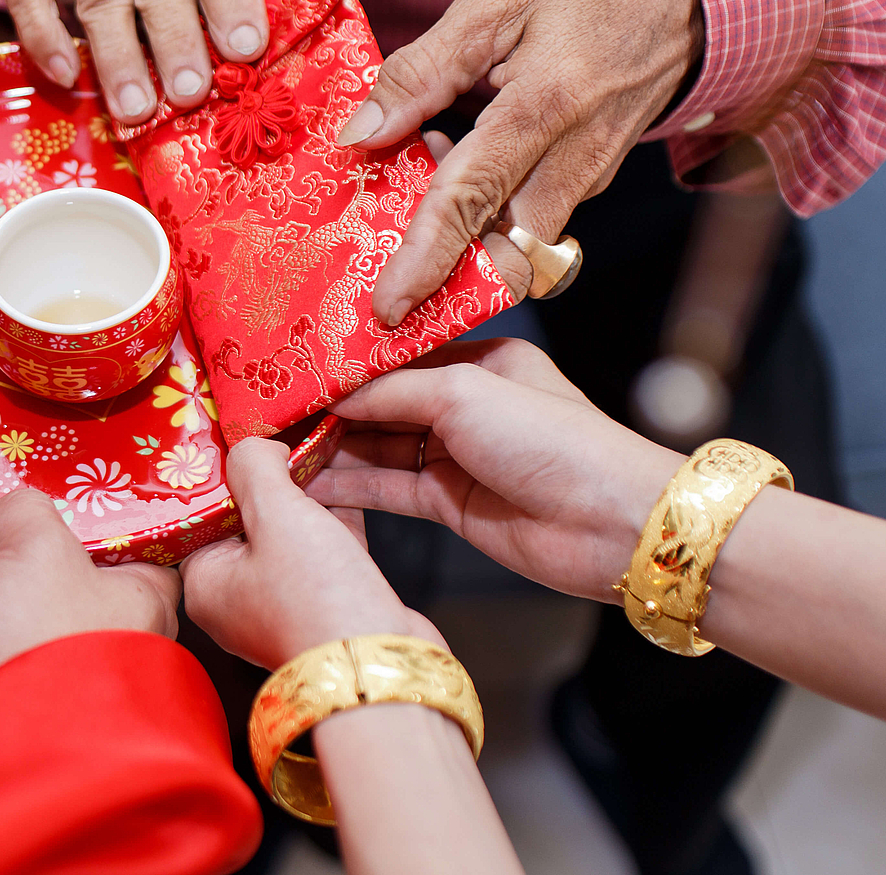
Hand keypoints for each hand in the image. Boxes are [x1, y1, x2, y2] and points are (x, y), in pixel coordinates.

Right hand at [0, 490, 179, 723]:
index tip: (59, 482)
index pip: (128, 545)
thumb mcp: (43, 550)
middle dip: (0, 532)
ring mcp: (25, 665)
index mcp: (133, 600)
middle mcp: (84, 633)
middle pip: (42, 567)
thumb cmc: (47, 652)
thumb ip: (21, 513)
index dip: (95, 512)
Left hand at [181, 439, 438, 669]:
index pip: (200, 515)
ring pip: (287, 530)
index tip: (237, 436)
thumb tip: (250, 446)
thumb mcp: (276, 515)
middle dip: (267, 477)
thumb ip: (255, 469)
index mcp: (205, 583)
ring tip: (314, 444)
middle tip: (280, 435)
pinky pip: (322, 545)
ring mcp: (283, 601)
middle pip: (245, 518)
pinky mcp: (327, 600)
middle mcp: (238, 596)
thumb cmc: (317, 599)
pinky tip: (343, 476)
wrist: (380, 666)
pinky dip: (332, 514)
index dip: (221, 473)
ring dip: (304, 492)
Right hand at [310, 338, 683, 601]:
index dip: (348, 368)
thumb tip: (334, 397)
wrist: (612, 525)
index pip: (398, 359)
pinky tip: (308, 483)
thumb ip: (392, 391)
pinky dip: (349, 487)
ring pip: (380, 448)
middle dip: (332, 410)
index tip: (296, 372)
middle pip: (384, 404)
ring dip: (333, 450)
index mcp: (482, 362)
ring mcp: (459, 457)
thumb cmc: (555, 442)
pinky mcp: (453, 504)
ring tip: (277, 449)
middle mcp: (469, 406)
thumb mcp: (464, 394)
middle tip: (272, 413)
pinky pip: (388, 488)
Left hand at [337, 0, 702, 325]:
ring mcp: (591, 178)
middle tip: (390, 240)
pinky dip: (488, 210)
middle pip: (506, 251)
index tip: (389, 304)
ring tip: (431, 160)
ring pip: (519, 244)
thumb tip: (360, 134)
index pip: (475, 198)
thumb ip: (421, 72)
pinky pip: (531, 220)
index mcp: (545, 104)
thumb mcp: (492, 5)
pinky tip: (463, 159)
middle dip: (445, 270)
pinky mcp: (592, 184)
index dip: (428, 259)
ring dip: (464, 231)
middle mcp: (577, 157)